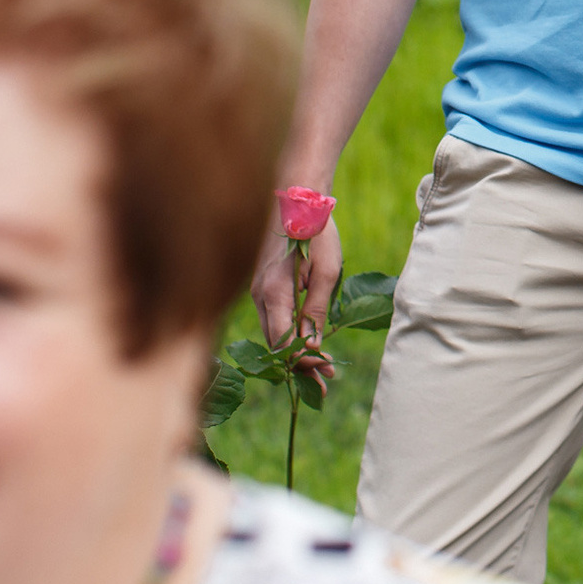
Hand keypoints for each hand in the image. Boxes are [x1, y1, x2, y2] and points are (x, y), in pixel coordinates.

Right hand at [251, 215, 340, 384]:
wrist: (297, 199)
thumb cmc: (315, 232)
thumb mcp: (325, 272)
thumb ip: (316, 310)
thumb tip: (312, 346)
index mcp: (273, 293)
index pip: (283, 343)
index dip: (302, 362)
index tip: (323, 373)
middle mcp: (258, 296)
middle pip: (275, 344)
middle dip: (299, 365)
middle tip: (324, 384)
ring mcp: (257, 291)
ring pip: (272, 333)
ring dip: (295, 352)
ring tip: (321, 369)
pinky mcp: (262, 287)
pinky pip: (272, 319)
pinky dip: (288, 335)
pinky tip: (307, 343)